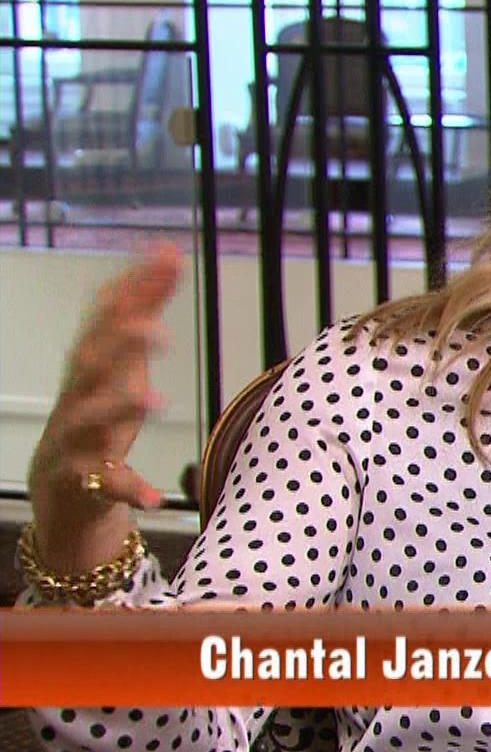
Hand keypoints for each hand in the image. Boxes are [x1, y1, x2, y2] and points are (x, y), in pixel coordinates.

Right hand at [28, 242, 180, 570]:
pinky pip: (104, 484)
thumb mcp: (125, 363)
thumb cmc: (99, 415)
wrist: (63, 491)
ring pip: (88, 419)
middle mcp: (78, 396)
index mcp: (92, 366)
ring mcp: (74, 439)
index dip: (133, 288)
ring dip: (120, 407)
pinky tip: (153, 497)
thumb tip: (167, 254)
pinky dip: (128, 488)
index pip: (106, 319)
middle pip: (89, 363)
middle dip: (117, 343)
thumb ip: (144, 312)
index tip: (166, 257)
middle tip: (156, 331)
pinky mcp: (81, 481)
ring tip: (156, 401)